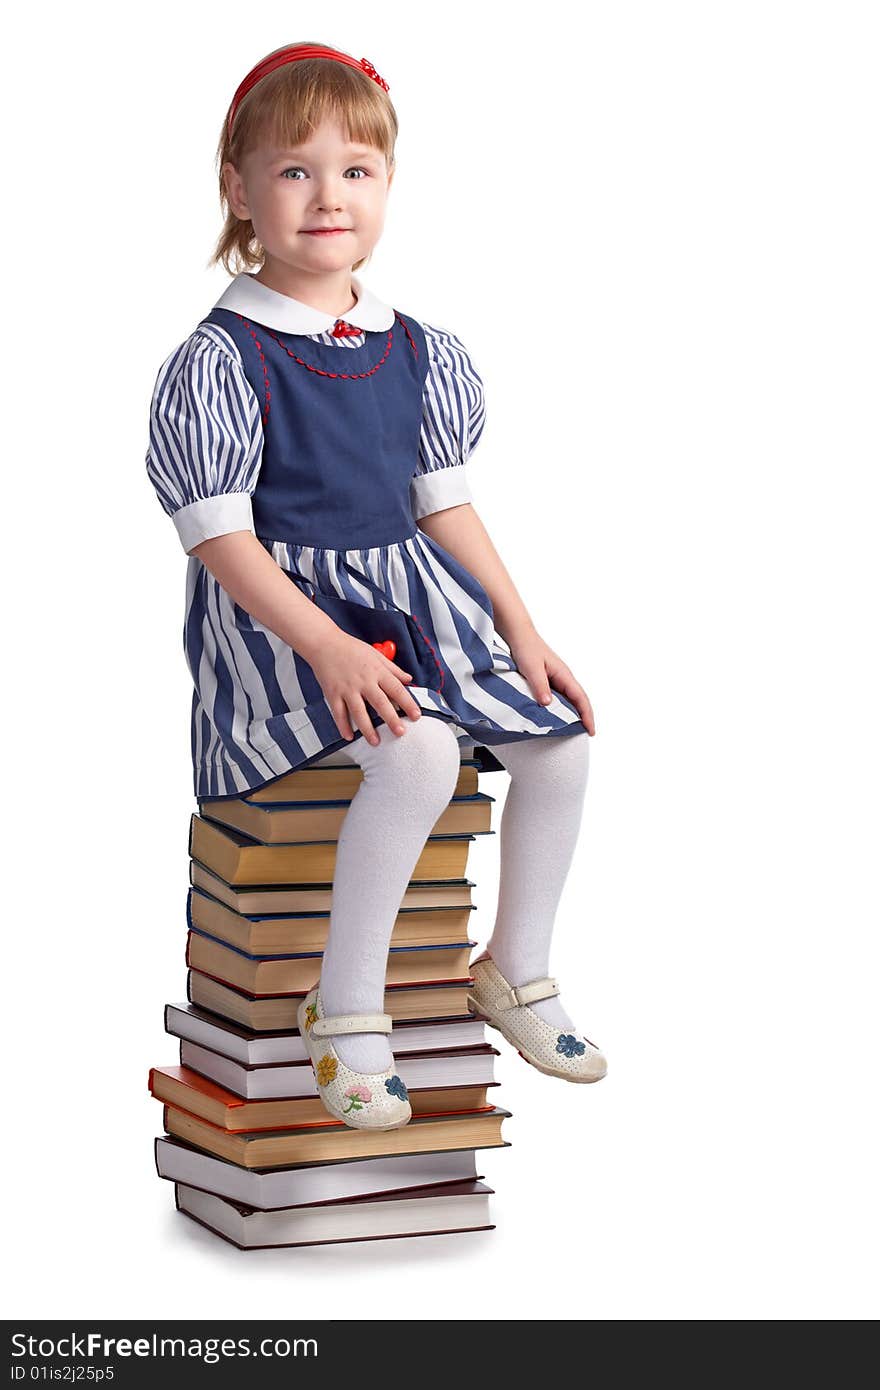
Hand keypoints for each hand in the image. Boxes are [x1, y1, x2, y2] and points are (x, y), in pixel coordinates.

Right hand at [307, 630, 422, 745]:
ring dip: (368, 729)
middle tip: (400, 732)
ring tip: (376, 741)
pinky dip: (343, 726)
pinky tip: (349, 736)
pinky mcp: (333, 693)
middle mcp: (363, 681)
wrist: (325, 644)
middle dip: (392, 719)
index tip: (416, 715)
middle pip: (380, 703)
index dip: (408, 703)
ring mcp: (347, 688)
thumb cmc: (351, 648)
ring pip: (359, 712)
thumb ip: (393, 669)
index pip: (396, 689)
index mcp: (377, 671)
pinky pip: (339, 713)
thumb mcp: (376, 654)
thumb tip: (409, 679)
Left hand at [507, 625, 595, 733]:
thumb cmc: (526, 648)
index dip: (587, 715)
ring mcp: (556, 678)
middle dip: (584, 717)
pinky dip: (561, 708)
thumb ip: (540, 686)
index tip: (591, 731)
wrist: (519, 635)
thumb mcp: (532, 668)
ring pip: (569, 699)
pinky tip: (556, 716)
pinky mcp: (548, 679)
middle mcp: (563, 677)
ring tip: (573, 729)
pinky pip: (559, 696)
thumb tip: (548, 704)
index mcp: (564, 674)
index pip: (581, 698)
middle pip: (579, 700)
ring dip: (574, 713)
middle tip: (586, 734)